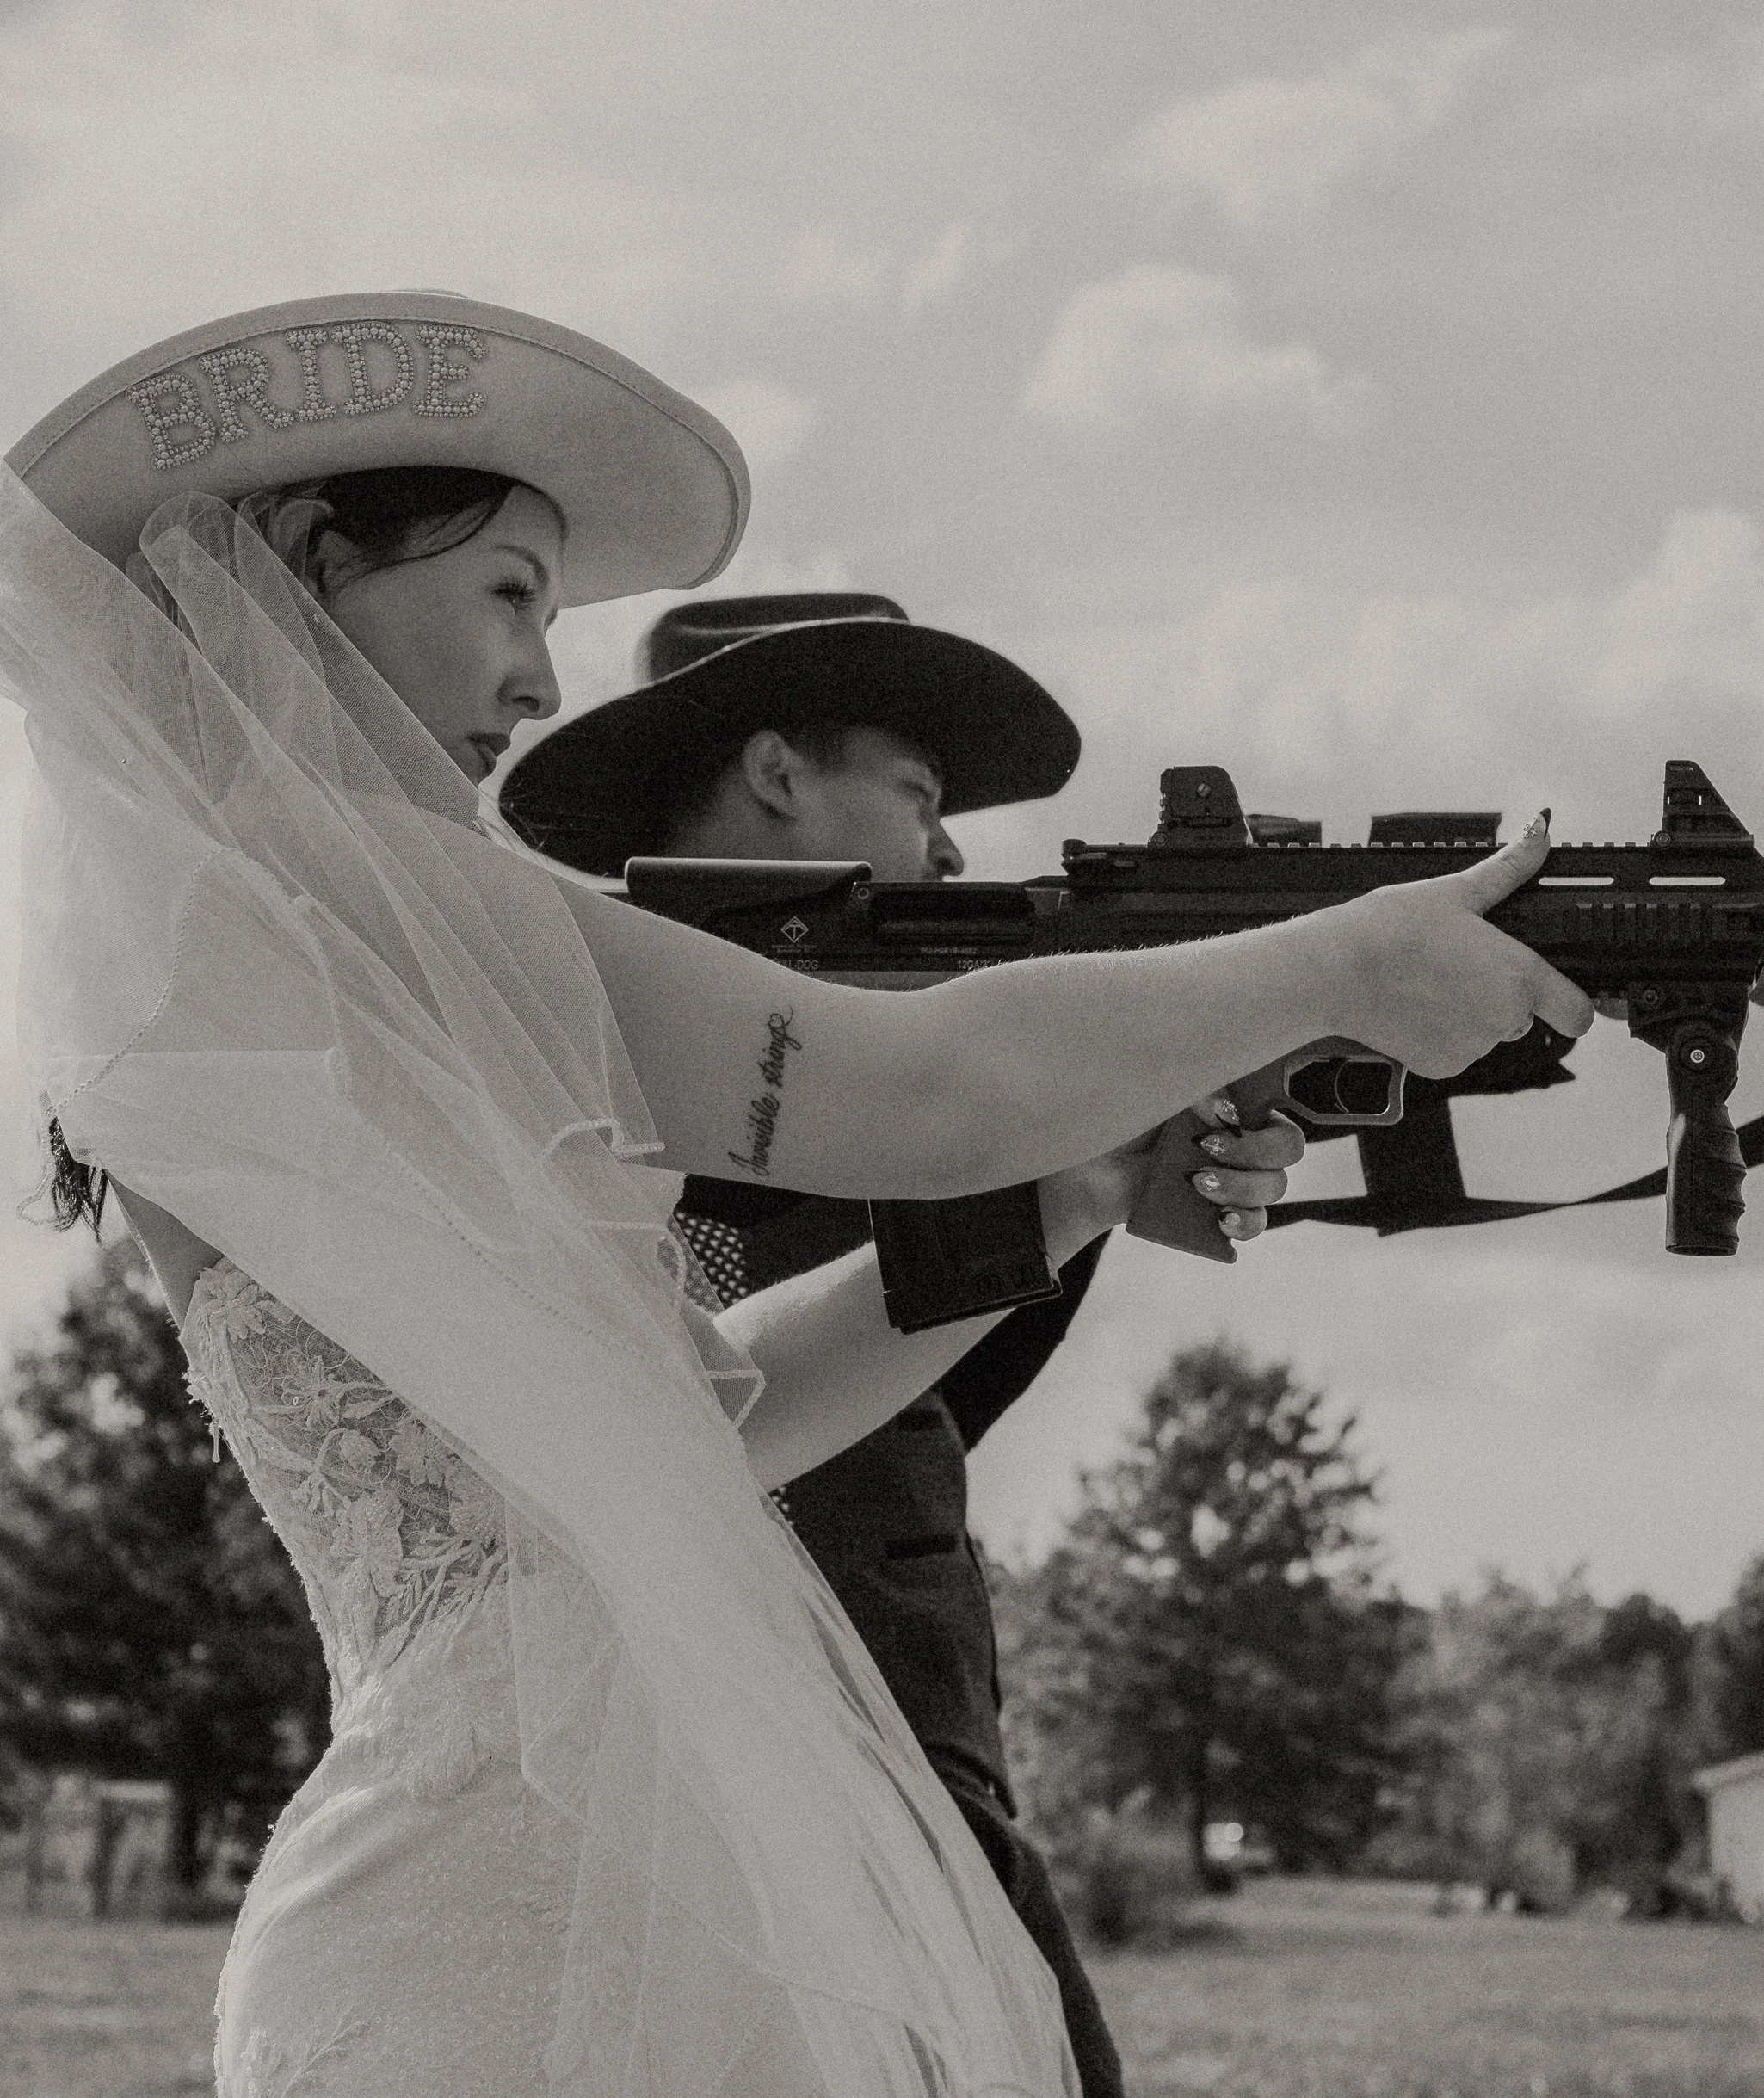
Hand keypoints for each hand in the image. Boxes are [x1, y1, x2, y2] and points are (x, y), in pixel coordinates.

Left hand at [1037, 1101, 1304, 1252]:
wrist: (1083, 1171)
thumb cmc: (1119, 1122)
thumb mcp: (1153, 1092)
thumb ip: (1191, 1089)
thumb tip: (1222, 1110)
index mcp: (1228, 1105)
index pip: (1275, 1104)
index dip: (1263, 1112)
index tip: (1223, 1114)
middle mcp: (1238, 1141)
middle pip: (1286, 1147)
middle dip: (1254, 1149)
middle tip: (1205, 1149)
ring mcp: (1231, 1180)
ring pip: (1274, 1186)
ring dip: (1243, 1185)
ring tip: (1196, 1183)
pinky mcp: (1215, 1216)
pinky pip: (1253, 1224)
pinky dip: (1245, 1222)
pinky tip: (1222, 1219)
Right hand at [1324, 812, 1594, 1078]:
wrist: (1335, 970)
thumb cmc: (1391, 929)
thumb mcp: (1456, 891)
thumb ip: (1509, 869)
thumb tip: (1539, 832)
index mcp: (1519, 978)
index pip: (1578, 1012)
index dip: (1573, 1003)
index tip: (1556, 993)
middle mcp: (1504, 1020)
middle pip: (1524, 1016)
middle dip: (1502, 997)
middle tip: (1461, 967)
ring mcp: (1471, 1048)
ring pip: (1487, 1033)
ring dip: (1470, 1015)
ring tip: (1430, 982)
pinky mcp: (1440, 1066)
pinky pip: (1455, 1051)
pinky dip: (1440, 1034)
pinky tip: (1414, 1005)